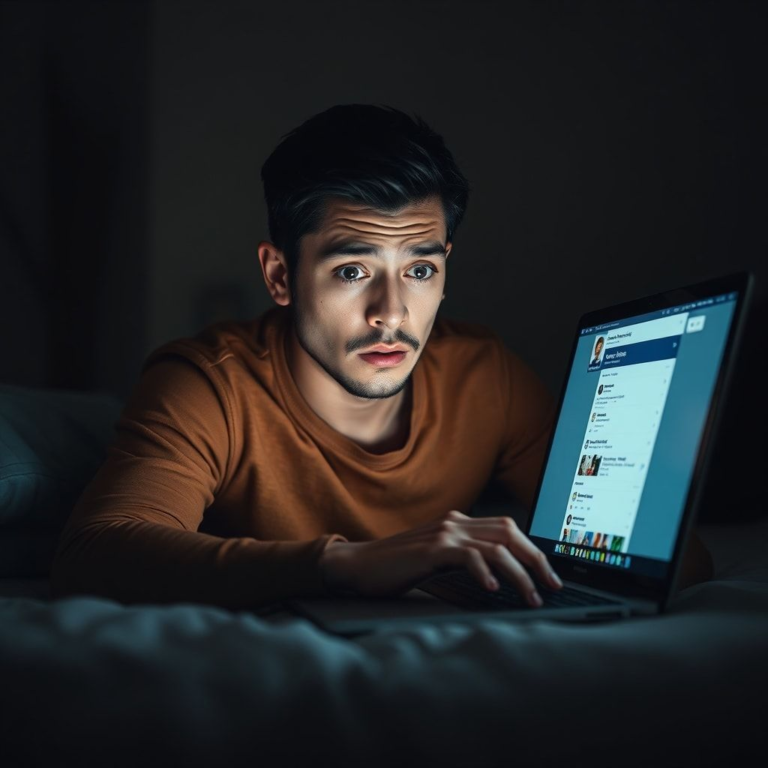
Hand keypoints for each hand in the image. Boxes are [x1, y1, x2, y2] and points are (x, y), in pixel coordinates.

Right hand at [319, 509, 562, 607]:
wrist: (358, 566)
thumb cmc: (397, 568)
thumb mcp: (437, 560)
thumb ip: (464, 559)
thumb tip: (502, 578)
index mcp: (458, 522)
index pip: (508, 528)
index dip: (533, 550)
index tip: (549, 576)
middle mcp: (454, 522)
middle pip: (510, 532)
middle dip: (536, 560)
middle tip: (551, 587)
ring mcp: (442, 533)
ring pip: (496, 547)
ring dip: (519, 575)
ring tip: (530, 598)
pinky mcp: (430, 549)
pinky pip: (468, 556)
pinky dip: (485, 573)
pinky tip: (493, 591)